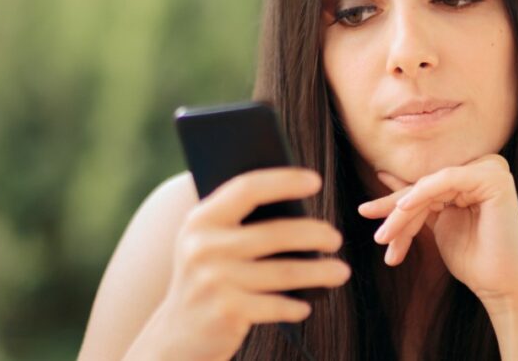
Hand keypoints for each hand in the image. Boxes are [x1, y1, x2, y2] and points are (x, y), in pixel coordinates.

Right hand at [150, 168, 350, 360]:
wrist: (176, 336)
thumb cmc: (207, 277)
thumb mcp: (209, 242)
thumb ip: (238, 218)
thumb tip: (297, 194)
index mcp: (201, 220)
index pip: (247, 189)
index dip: (284, 181)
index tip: (316, 180)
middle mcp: (204, 247)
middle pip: (276, 233)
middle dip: (314, 234)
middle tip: (336, 238)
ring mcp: (215, 281)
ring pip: (285, 272)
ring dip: (320, 272)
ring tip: (341, 271)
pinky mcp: (227, 312)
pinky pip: (277, 305)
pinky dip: (296, 306)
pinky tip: (306, 305)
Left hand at [357, 154, 517, 308]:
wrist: (500, 285)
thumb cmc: (472, 259)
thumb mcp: (434, 222)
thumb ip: (415, 198)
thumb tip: (383, 174)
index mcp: (472, 176)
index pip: (425, 187)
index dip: (394, 204)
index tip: (365, 212)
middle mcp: (484, 167)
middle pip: (426, 186)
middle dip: (396, 212)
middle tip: (377, 236)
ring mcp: (492, 169)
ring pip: (431, 185)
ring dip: (403, 212)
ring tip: (385, 237)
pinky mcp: (495, 177)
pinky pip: (447, 180)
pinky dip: (422, 193)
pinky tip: (403, 208)